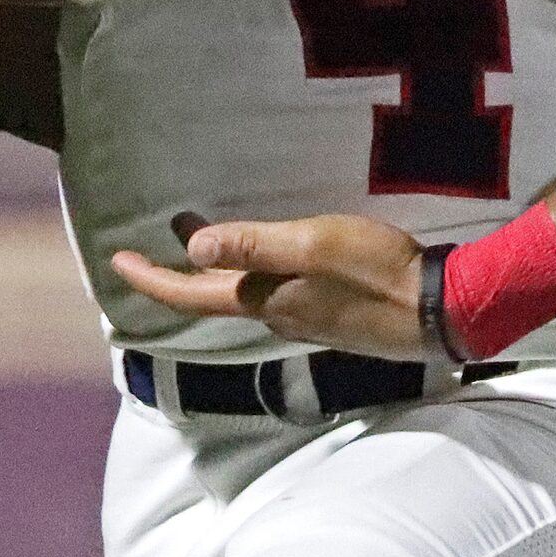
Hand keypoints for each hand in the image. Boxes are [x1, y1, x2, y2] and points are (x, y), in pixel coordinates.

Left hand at [113, 213, 428, 360]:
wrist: (440, 311)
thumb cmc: (377, 271)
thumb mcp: (314, 246)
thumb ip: (256, 246)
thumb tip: (194, 249)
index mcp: (267, 301)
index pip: (191, 296)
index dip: (150, 280)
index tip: (115, 263)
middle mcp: (279, 316)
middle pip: (215, 296)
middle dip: (180, 272)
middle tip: (158, 237)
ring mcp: (308, 320)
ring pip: (247, 295)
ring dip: (220, 270)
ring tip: (206, 236)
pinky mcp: (333, 315)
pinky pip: (278, 294)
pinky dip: (257, 273)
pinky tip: (273, 256)